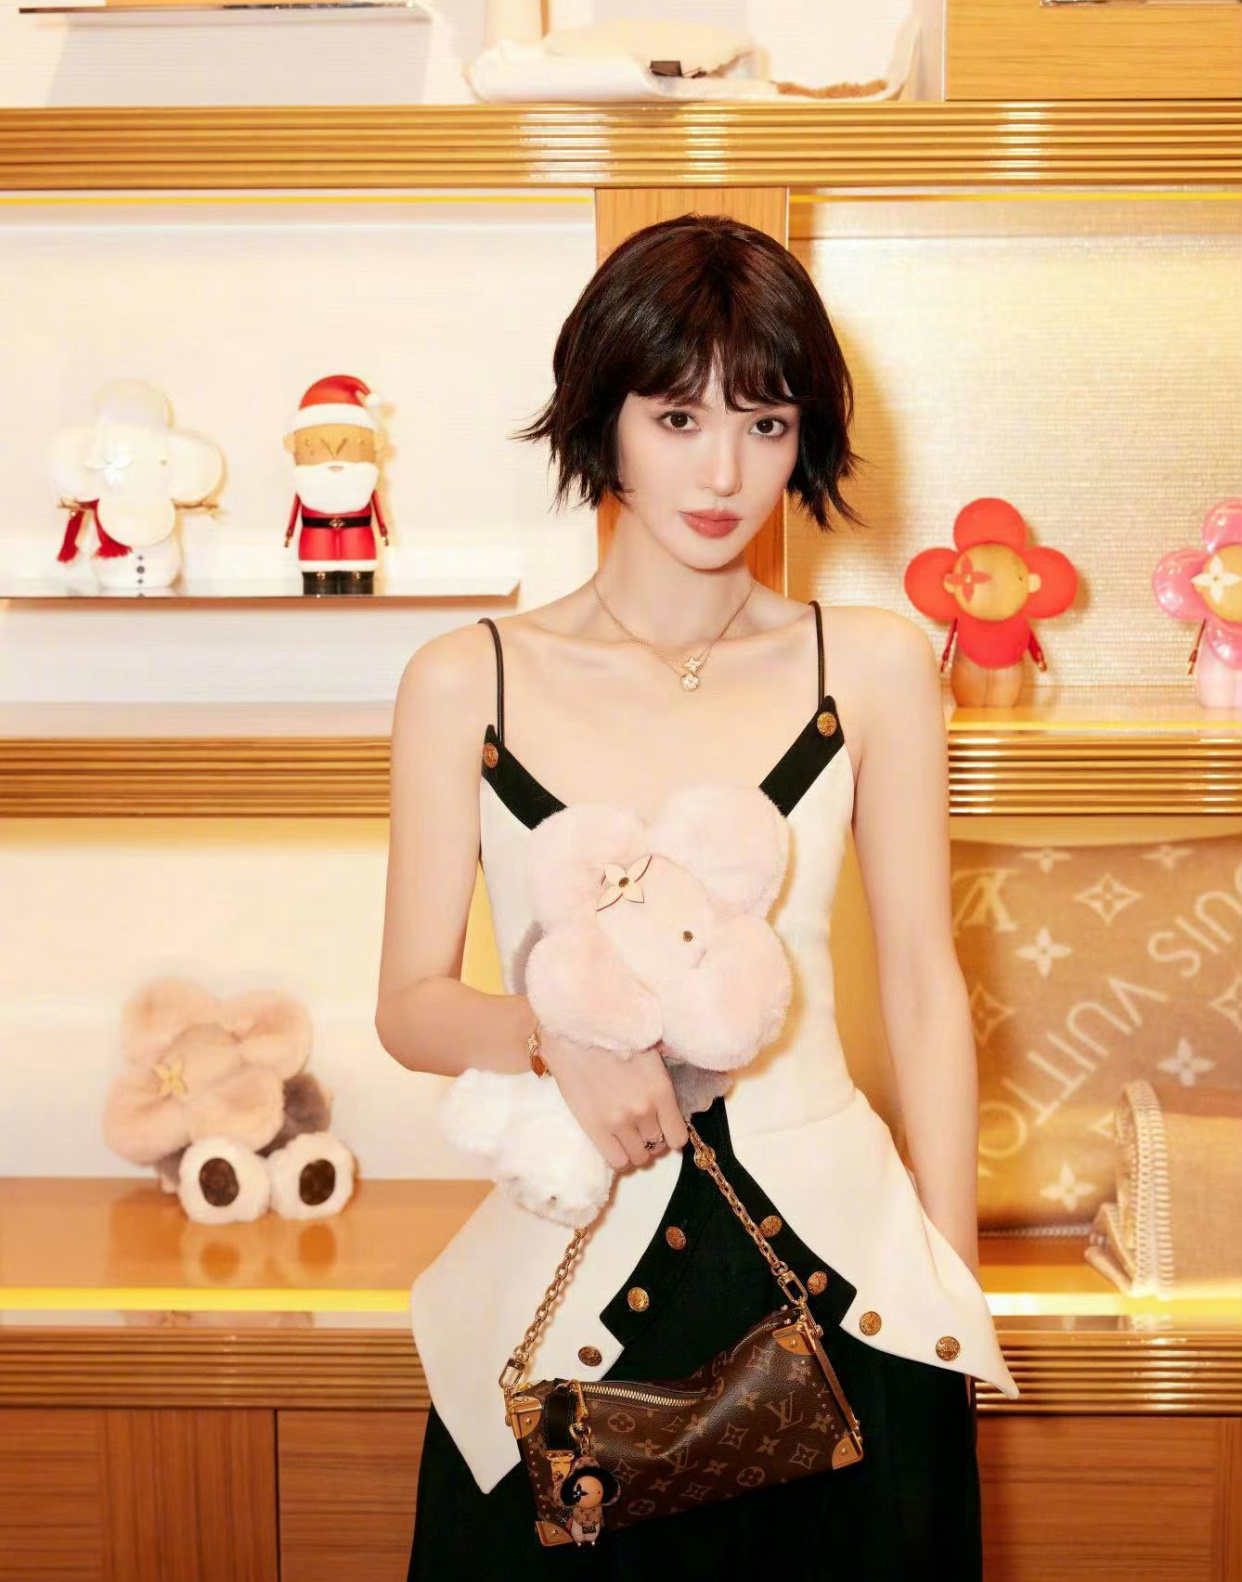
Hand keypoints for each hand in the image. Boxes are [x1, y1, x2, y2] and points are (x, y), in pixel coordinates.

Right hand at [538, 1028, 688, 1172]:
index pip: (678, 1136)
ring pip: (638, 1157)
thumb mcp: (650, 1056)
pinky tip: (614, 1143)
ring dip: (635, 1149)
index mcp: (661, 1091)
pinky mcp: (595, 1128)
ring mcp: (620, 1122)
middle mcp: (644, 1111)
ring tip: (626, 1136)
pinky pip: (617, 1161)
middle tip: (640, 1127)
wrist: (576, 1034)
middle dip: (651, 1139)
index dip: (671, 1135)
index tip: (664, 1129)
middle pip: (657, 1146)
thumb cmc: (614, 1038)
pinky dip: (620, 1157)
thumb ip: (662, 1084)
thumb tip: (668, 1106)